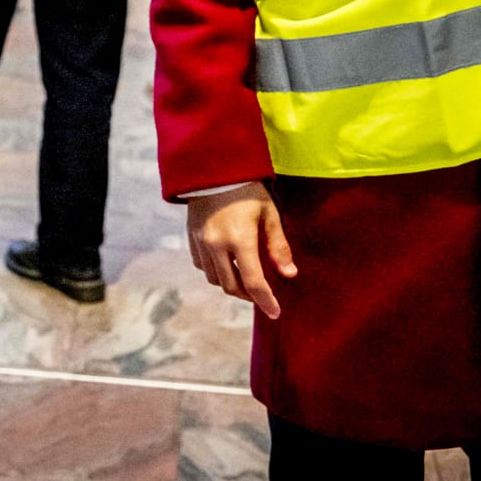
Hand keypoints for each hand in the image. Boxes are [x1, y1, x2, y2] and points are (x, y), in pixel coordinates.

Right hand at [187, 182, 295, 317]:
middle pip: (231, 286)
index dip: (265, 301)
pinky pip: (202, 266)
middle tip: (261, 294)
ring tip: (245, 278)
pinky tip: (226, 264)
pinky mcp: (191, 237)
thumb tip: (289, 274)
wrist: (213, 167)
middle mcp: (216, 244)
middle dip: (248, 295)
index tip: (275, 313)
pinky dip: (215, 271)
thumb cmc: (248, 189)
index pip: (253, 282)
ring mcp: (201, 242)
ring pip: (215, 279)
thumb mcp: (269, 214)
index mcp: (240, 239)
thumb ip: (278, 246)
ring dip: (231, 284)